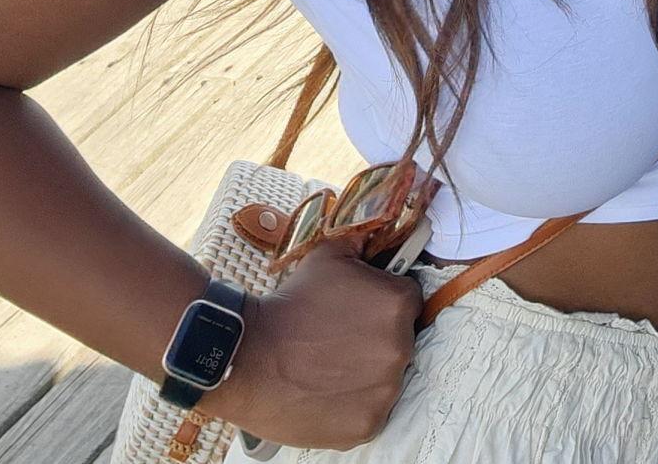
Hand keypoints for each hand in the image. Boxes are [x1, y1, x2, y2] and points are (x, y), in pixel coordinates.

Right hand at [211, 241, 421, 449]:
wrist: (248, 357)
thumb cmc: (288, 305)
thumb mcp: (328, 256)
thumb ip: (361, 243)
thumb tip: (375, 233)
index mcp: (398, 304)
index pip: (409, 301)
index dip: (384, 303)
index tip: (363, 311)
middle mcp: (400, 348)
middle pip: (400, 341)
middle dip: (376, 339)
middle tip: (341, 340)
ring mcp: (385, 391)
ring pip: (386, 378)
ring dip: (366, 373)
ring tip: (329, 367)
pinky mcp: (367, 424)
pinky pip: (370, 411)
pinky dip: (352, 405)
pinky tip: (326, 392)